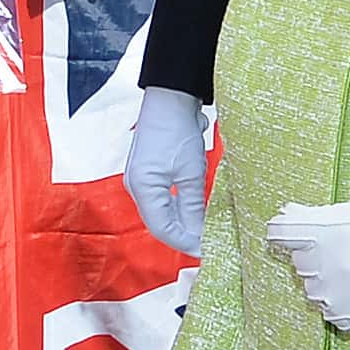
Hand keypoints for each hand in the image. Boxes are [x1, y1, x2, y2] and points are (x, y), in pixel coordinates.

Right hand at [124, 86, 210, 257]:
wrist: (171, 98)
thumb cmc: (177, 131)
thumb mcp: (192, 173)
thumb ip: (195, 207)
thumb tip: (201, 234)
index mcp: (142, 189)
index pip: (164, 230)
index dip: (186, 243)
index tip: (209, 251)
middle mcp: (137, 188)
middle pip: (162, 223)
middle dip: (186, 234)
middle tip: (212, 242)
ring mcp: (142, 180)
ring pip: (164, 212)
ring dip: (185, 221)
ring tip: (208, 229)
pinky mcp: (151, 173)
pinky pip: (166, 199)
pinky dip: (182, 207)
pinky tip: (199, 210)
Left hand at [263, 199, 349, 349]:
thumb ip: (324, 217)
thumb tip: (287, 216)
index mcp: (331, 231)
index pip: (279, 232)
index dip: (288, 229)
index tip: (296, 229)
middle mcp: (328, 265)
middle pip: (296, 258)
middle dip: (315, 252)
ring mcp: (337, 296)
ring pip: (310, 286)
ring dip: (327, 277)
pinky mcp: (348, 320)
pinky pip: (329, 308)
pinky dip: (342, 299)